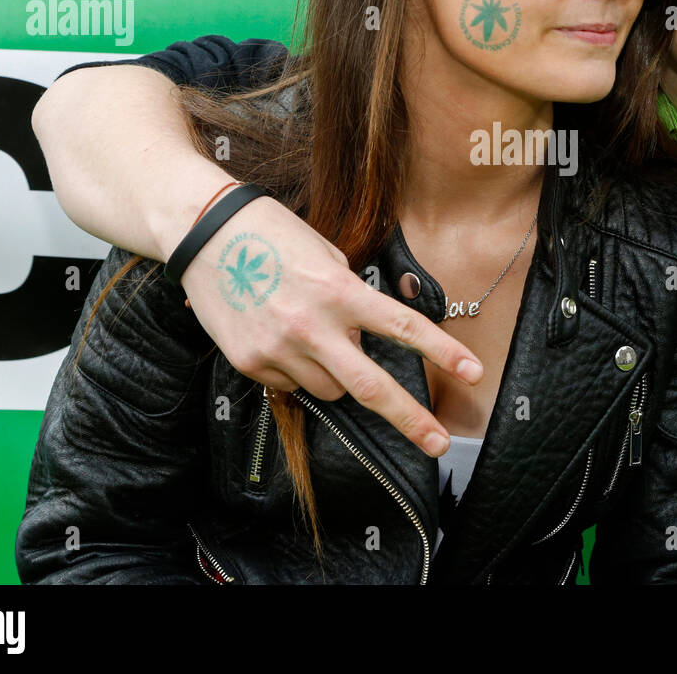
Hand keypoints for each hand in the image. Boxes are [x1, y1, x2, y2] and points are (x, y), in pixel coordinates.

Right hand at [178, 195, 480, 456]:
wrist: (203, 233)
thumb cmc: (270, 234)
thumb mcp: (325, 253)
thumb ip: (350, 294)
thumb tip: (366, 329)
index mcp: (339, 290)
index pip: (403, 328)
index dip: (443, 352)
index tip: (473, 371)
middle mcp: (312, 325)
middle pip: (371, 386)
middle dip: (410, 419)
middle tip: (437, 442)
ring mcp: (279, 349)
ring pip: (330, 390)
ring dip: (336, 375)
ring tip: (314, 337)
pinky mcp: (251, 363)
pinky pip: (291, 385)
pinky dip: (297, 371)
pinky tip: (280, 337)